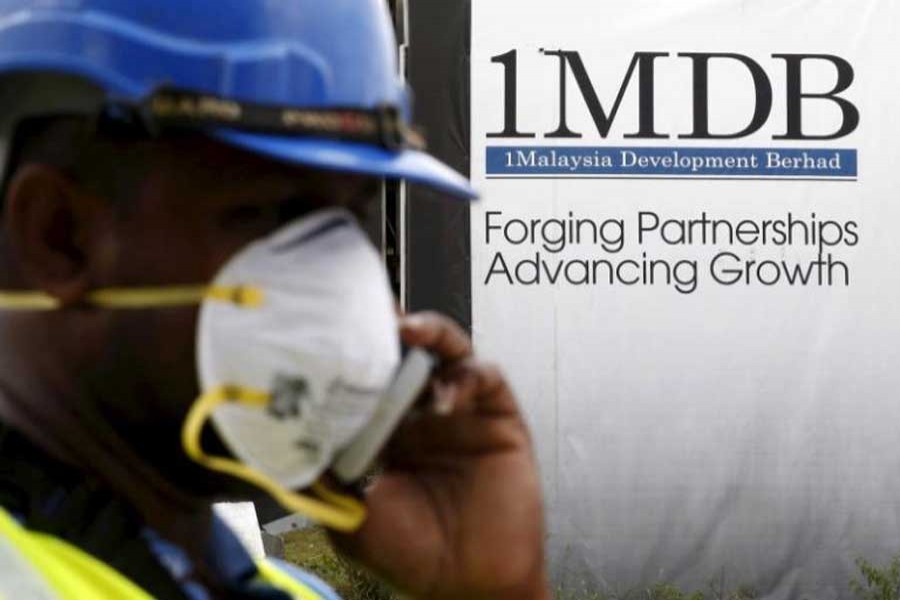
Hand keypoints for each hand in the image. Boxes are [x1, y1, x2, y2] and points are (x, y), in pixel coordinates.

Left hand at [332, 312, 549, 599]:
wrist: (469, 583)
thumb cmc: (411, 553)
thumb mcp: (350, 517)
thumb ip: (320, 480)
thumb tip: (277, 445)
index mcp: (383, 428)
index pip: (365, 374)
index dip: (350, 351)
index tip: (327, 331)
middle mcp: (420, 411)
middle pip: (404, 350)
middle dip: (386, 327)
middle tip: (367, 309)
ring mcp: (460, 409)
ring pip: (445, 349)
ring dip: (428, 332)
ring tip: (408, 330)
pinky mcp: (497, 415)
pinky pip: (484, 376)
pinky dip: (465, 378)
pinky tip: (445, 398)